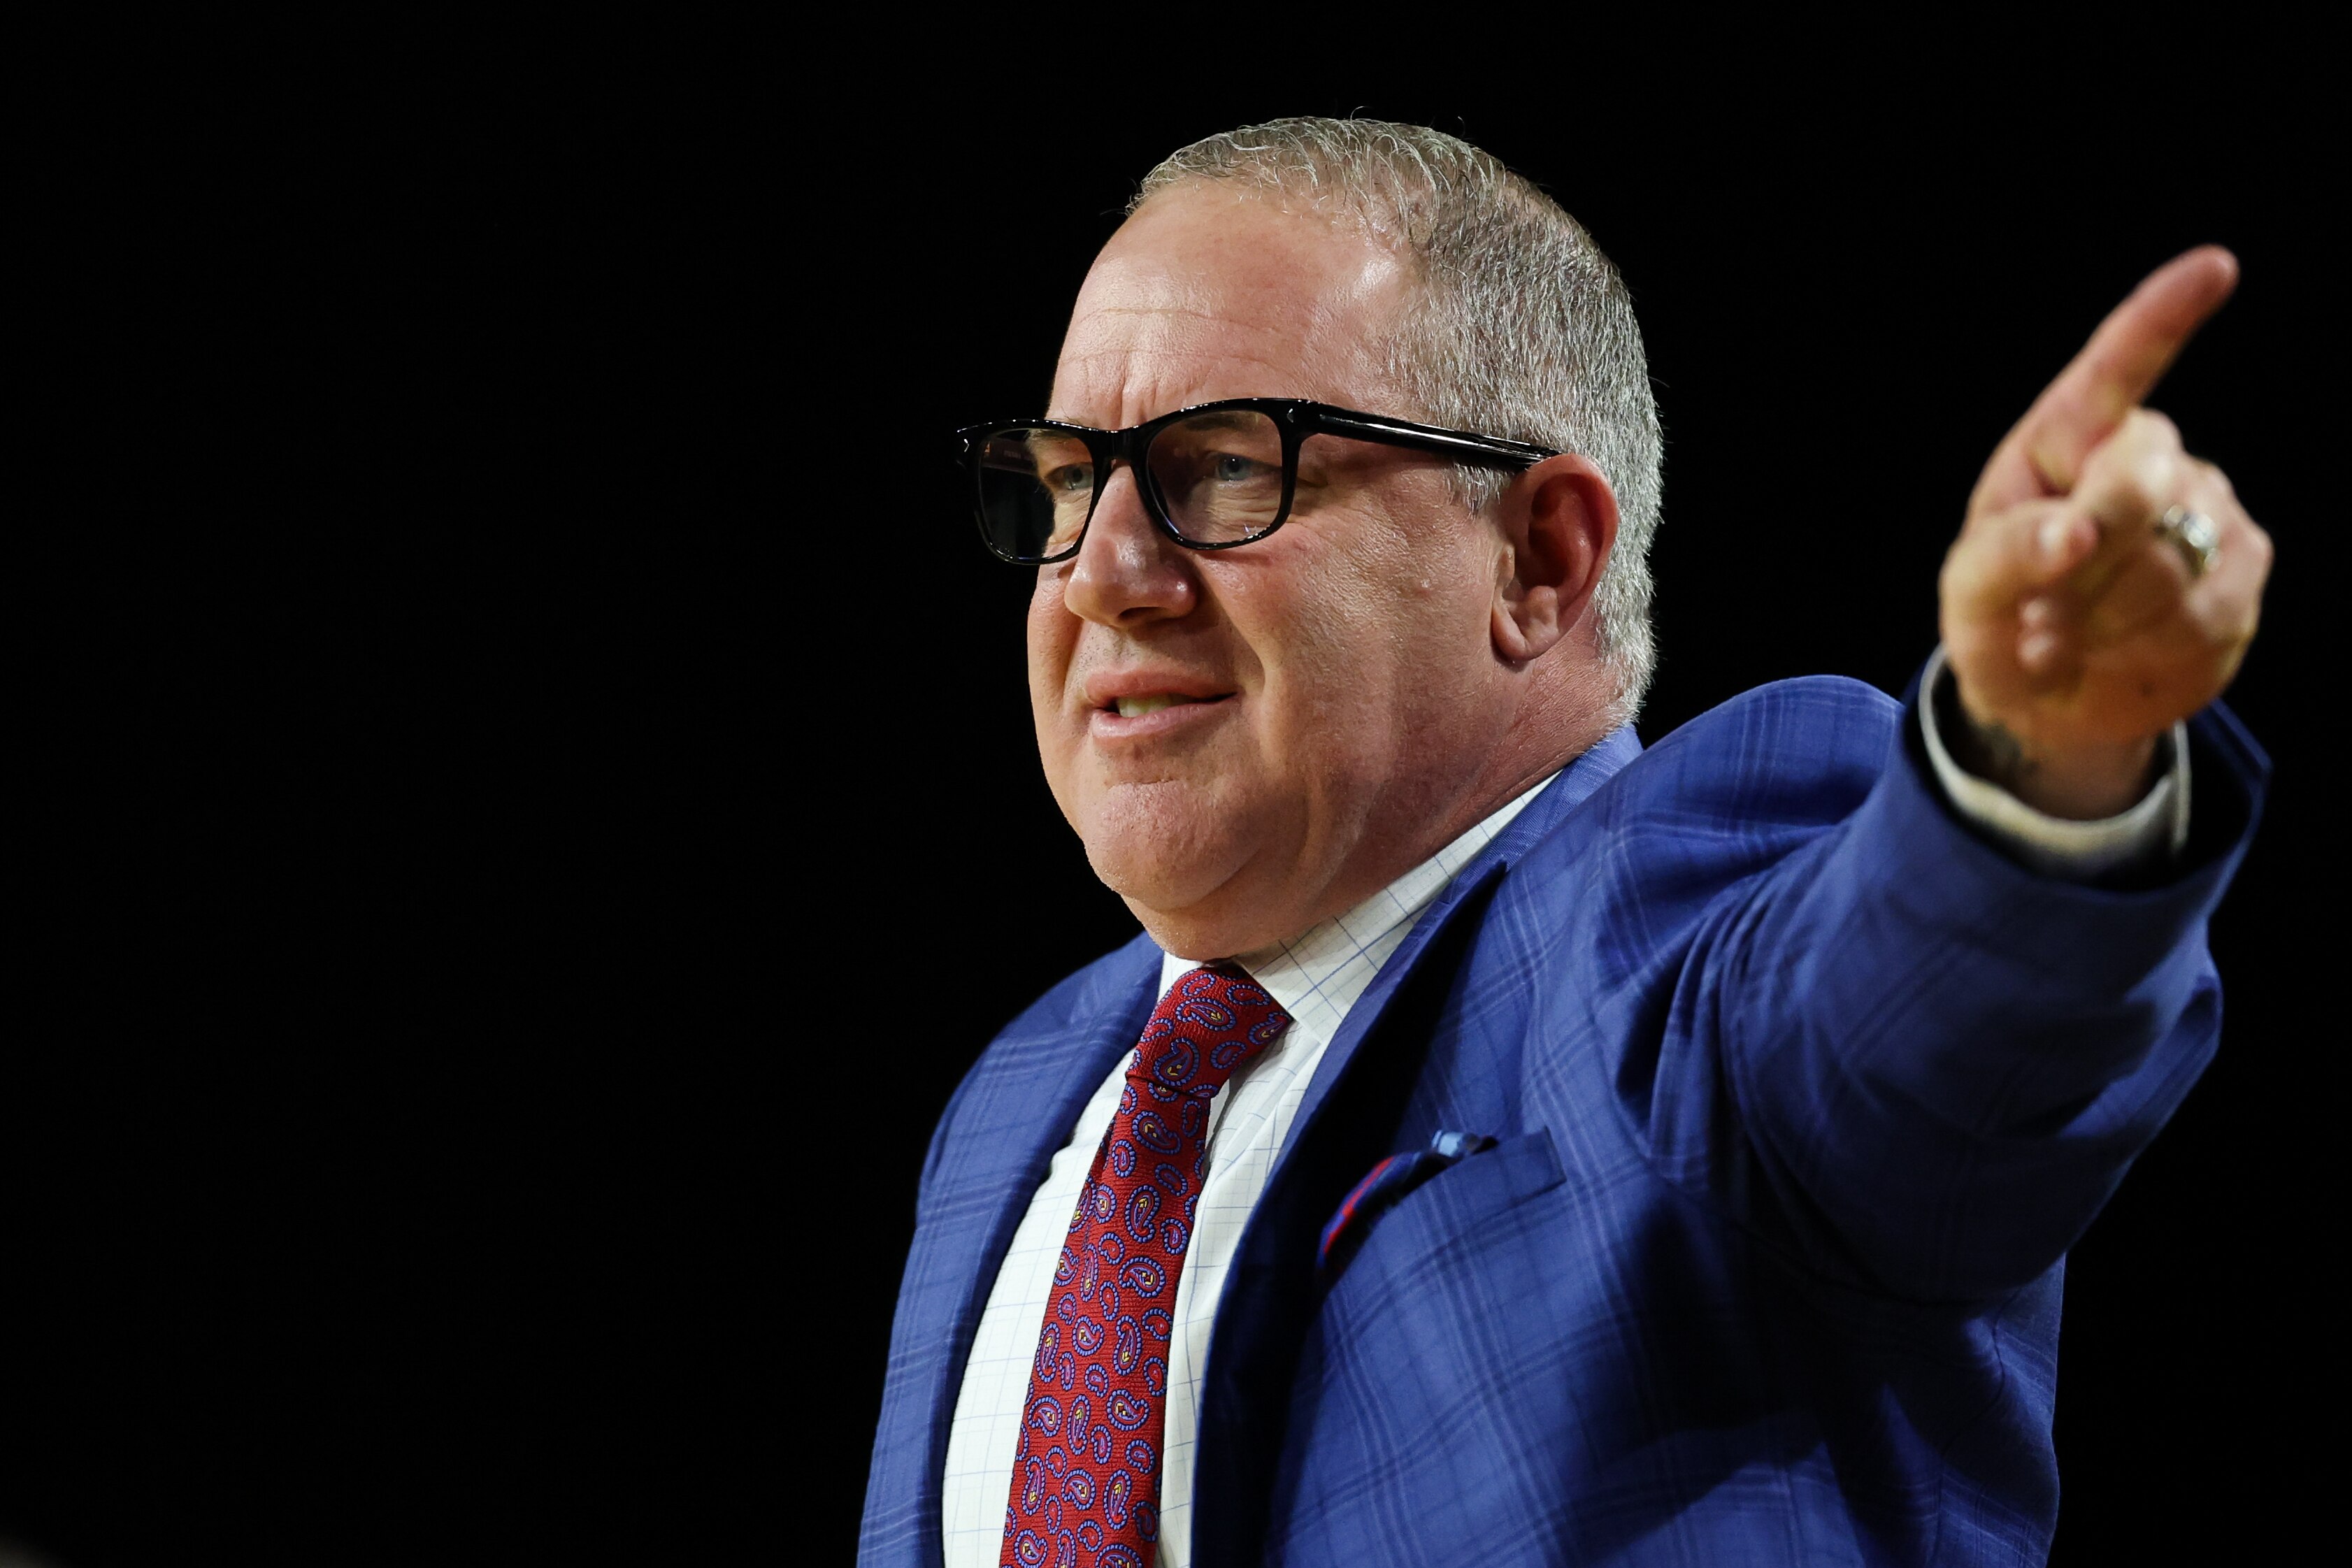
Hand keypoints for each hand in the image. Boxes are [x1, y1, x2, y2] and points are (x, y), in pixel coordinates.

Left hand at [1939, 247, 2272, 818]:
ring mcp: (2206, 508)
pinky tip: (2123, 648)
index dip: (2161, 317)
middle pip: (2140, 481)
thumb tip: (2078, 533)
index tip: (2213, 267)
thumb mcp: (1971, 596)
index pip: (2113, 371)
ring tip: (2078, 632)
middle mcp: (2144, 459)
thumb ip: (2006, 557)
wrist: (2052, 697)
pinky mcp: (2244, 568)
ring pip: (2170, 560)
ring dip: (2108, 618)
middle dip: (2087, 559)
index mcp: (2065, 443)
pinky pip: (2204, 611)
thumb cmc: (2003, 625)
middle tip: (2045, 610)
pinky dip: (2148, 647)